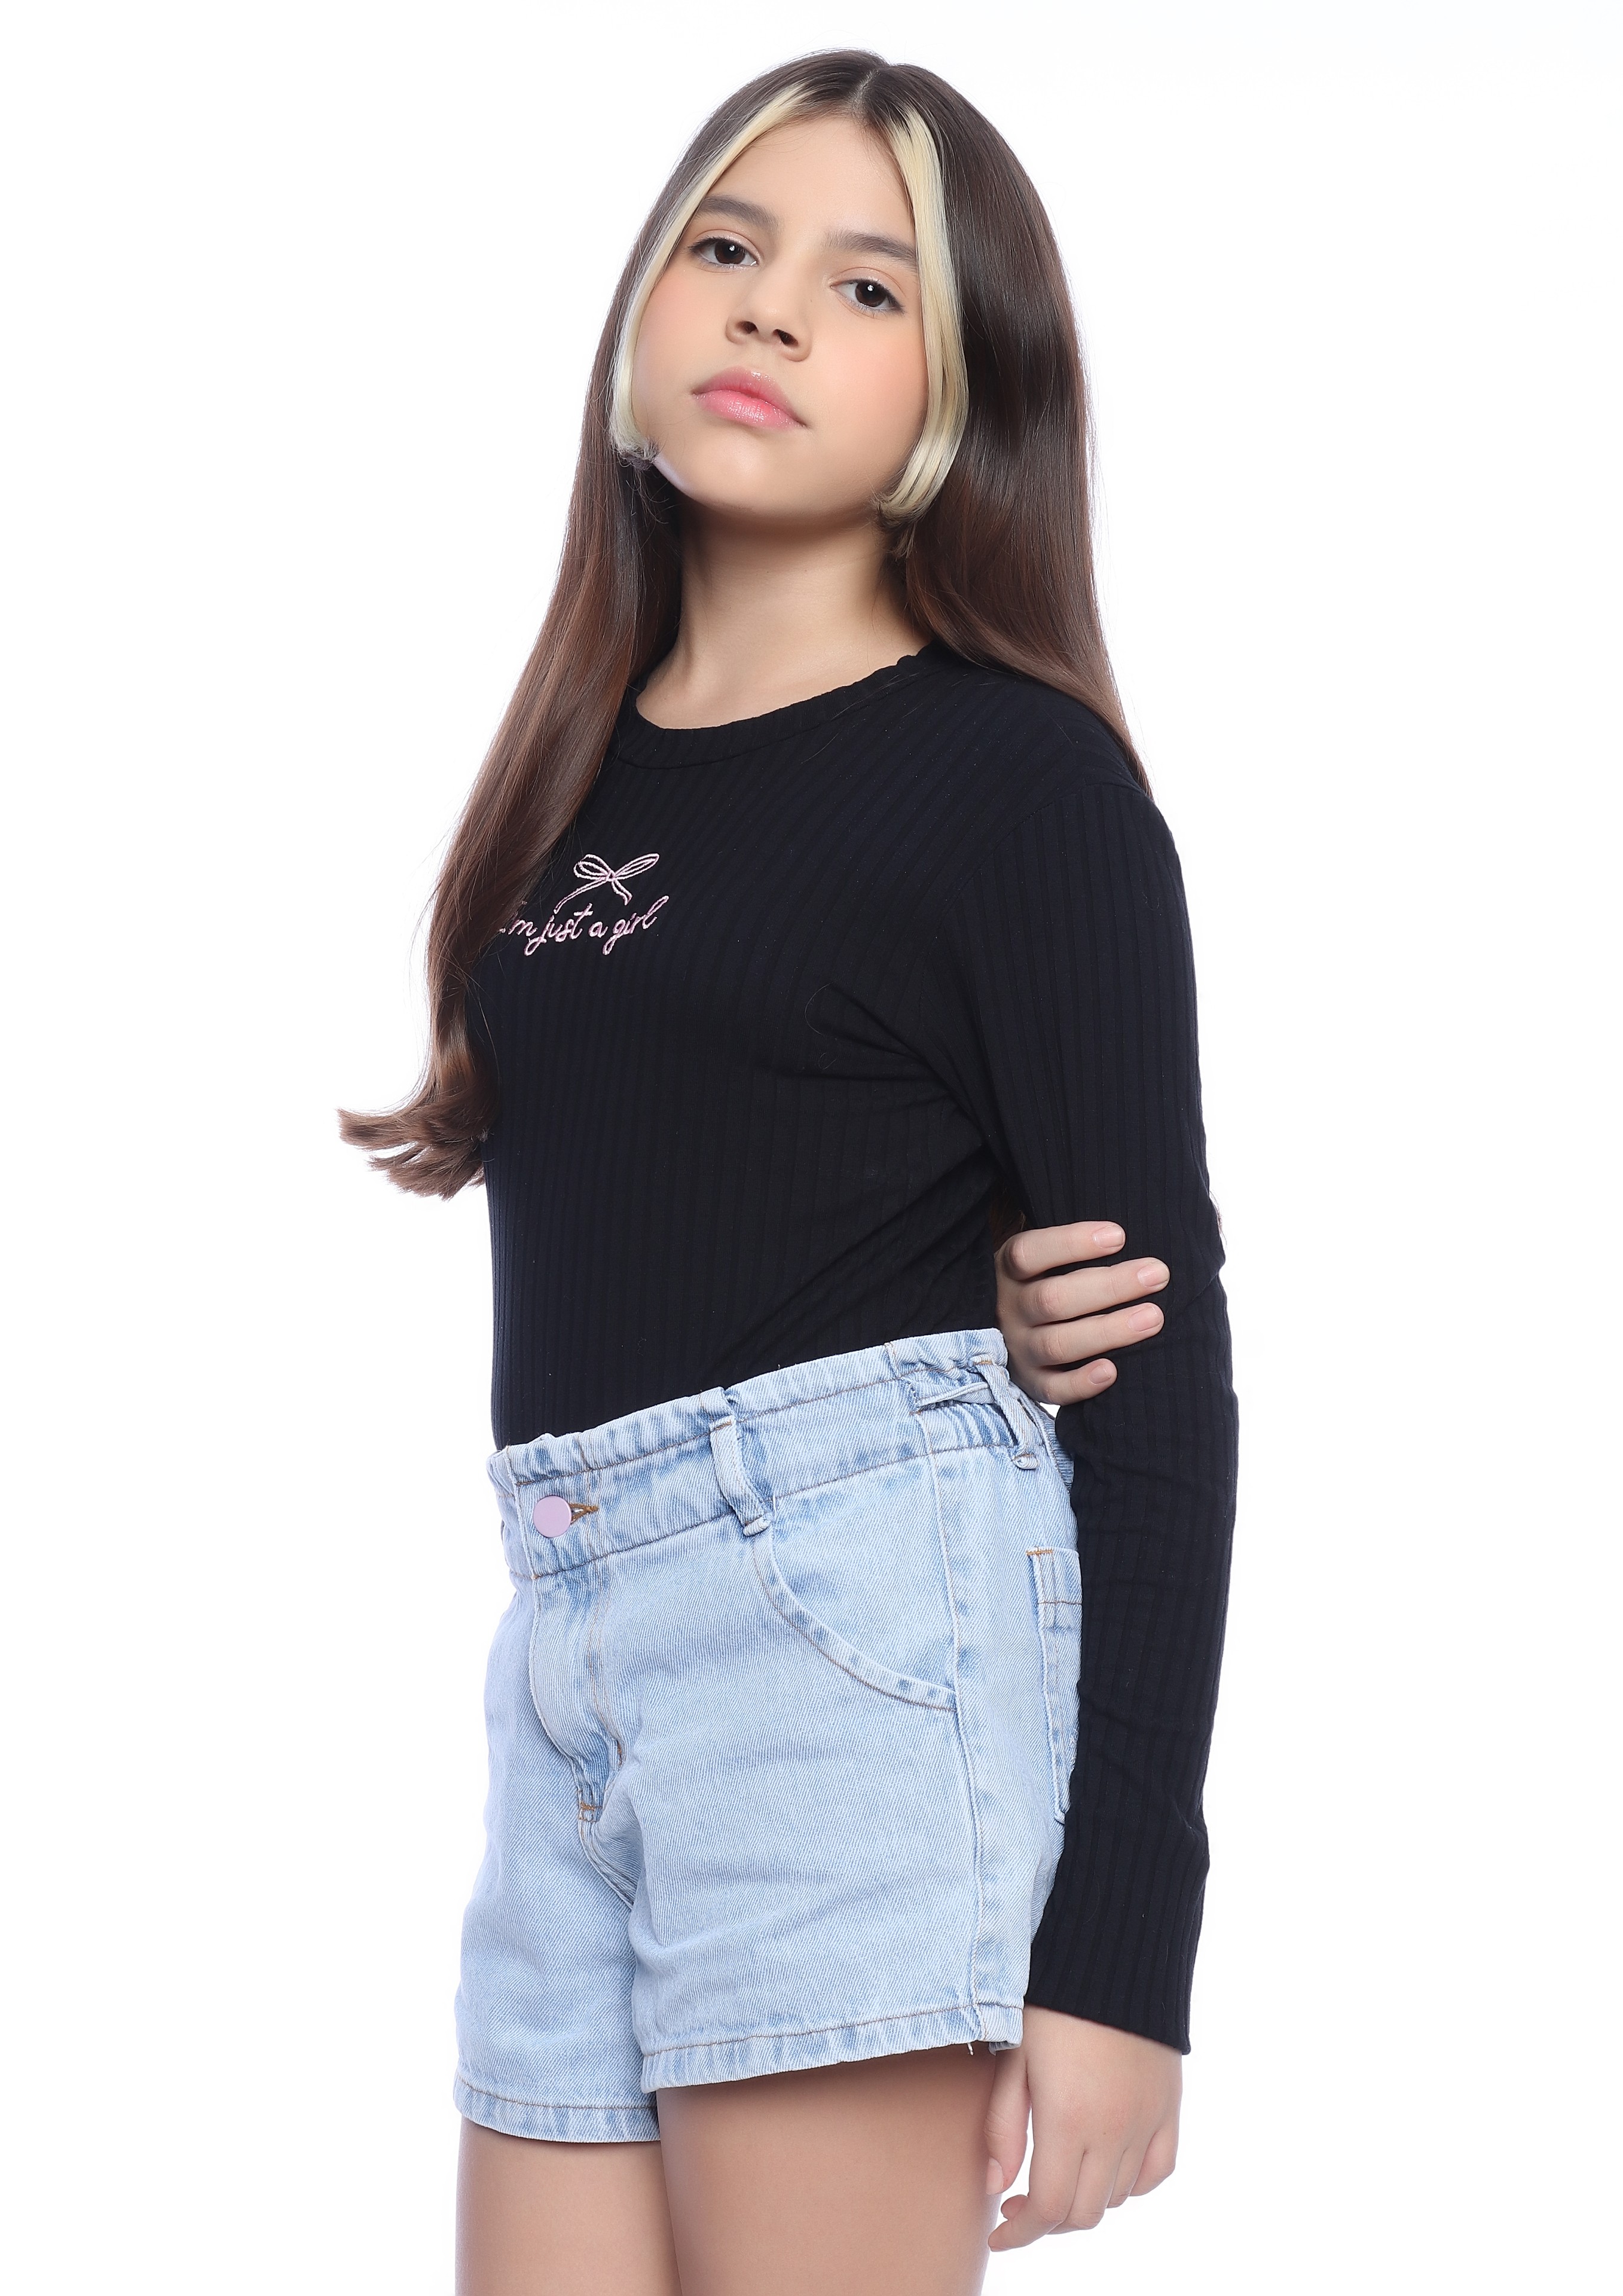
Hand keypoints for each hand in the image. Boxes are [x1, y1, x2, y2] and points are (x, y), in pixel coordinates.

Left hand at [984, 2007, 1180, 2245]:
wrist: (1112, 1955)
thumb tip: (996, 2187)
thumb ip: (1003, 2127)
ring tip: (1059, 2176)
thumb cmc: (1051, 2002)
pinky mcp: (1169, 2107)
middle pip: (1084, 2212)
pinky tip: (1107, 2167)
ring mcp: (1147, 2121)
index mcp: (1069, 2118)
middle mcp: (1114, 2129)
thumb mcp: (1014, 2057)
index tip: (999, 2233)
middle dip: (1048, 2221)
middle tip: (1022, 2205)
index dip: (1022, 2233)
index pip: (1049, 2207)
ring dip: (1085, 2200)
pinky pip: (1157, 2171)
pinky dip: (1132, 2183)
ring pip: (1118, 2196)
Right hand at [995, 1221, 1168, 1405]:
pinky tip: (1112, 1371)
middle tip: (1157, 1274)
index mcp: (1009, 1270)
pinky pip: (1052, 1390)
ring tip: (1154, 1317)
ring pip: (1057, 1344)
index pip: (1029, 1253)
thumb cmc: (1046, 1280)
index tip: (1120, 1236)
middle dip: (1110, 1287)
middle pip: (1053, 1299)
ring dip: (1108, 1331)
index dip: (1071, 1243)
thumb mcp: (1045, 1257)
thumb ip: (1074, 1247)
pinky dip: (1080, 1383)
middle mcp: (1010, 1309)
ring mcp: (1019, 1348)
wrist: (1007, 1329)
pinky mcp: (1030, 1383)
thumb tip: (1129, 1233)